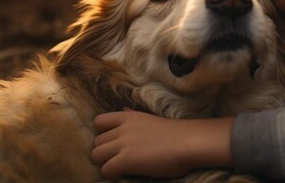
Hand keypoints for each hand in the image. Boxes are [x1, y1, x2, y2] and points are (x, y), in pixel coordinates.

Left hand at [91, 109, 234, 178]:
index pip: (99, 122)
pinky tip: (123, 174)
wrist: (189, 142)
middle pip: (96, 142)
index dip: (103, 134)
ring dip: (105, 163)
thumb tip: (122, 109)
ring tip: (119, 168)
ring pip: (96, 156)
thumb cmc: (176, 133)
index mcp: (128, 117)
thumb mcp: (150, 119)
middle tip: (118, 159)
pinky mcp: (126, 160)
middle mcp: (122, 128)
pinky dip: (111, 174)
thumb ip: (132, 117)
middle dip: (104, 152)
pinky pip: (105, 170)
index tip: (113, 143)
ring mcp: (123, 144)